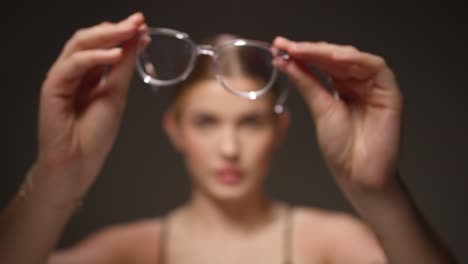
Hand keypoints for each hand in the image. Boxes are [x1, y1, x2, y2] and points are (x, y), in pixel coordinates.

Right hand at [34, 12, 148, 205]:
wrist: (78, 164)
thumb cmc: (95, 136)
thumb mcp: (116, 96)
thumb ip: (123, 68)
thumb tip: (137, 42)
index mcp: (89, 76)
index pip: (104, 47)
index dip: (123, 35)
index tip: (143, 27)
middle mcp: (75, 74)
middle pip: (91, 40)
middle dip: (116, 29)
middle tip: (137, 22)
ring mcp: (62, 79)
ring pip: (79, 46)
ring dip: (107, 36)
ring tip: (130, 31)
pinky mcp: (52, 88)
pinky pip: (72, 65)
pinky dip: (94, 57)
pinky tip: (115, 54)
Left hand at [272, 37, 402, 189]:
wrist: (358, 175)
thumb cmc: (341, 148)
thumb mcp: (319, 108)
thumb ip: (305, 82)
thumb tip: (284, 61)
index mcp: (342, 87)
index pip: (322, 62)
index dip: (302, 53)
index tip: (279, 47)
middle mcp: (359, 84)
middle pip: (336, 57)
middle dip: (310, 49)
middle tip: (286, 46)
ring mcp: (375, 87)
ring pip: (353, 58)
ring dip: (328, 52)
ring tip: (303, 50)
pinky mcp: (390, 94)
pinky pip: (376, 68)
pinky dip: (356, 60)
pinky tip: (334, 58)